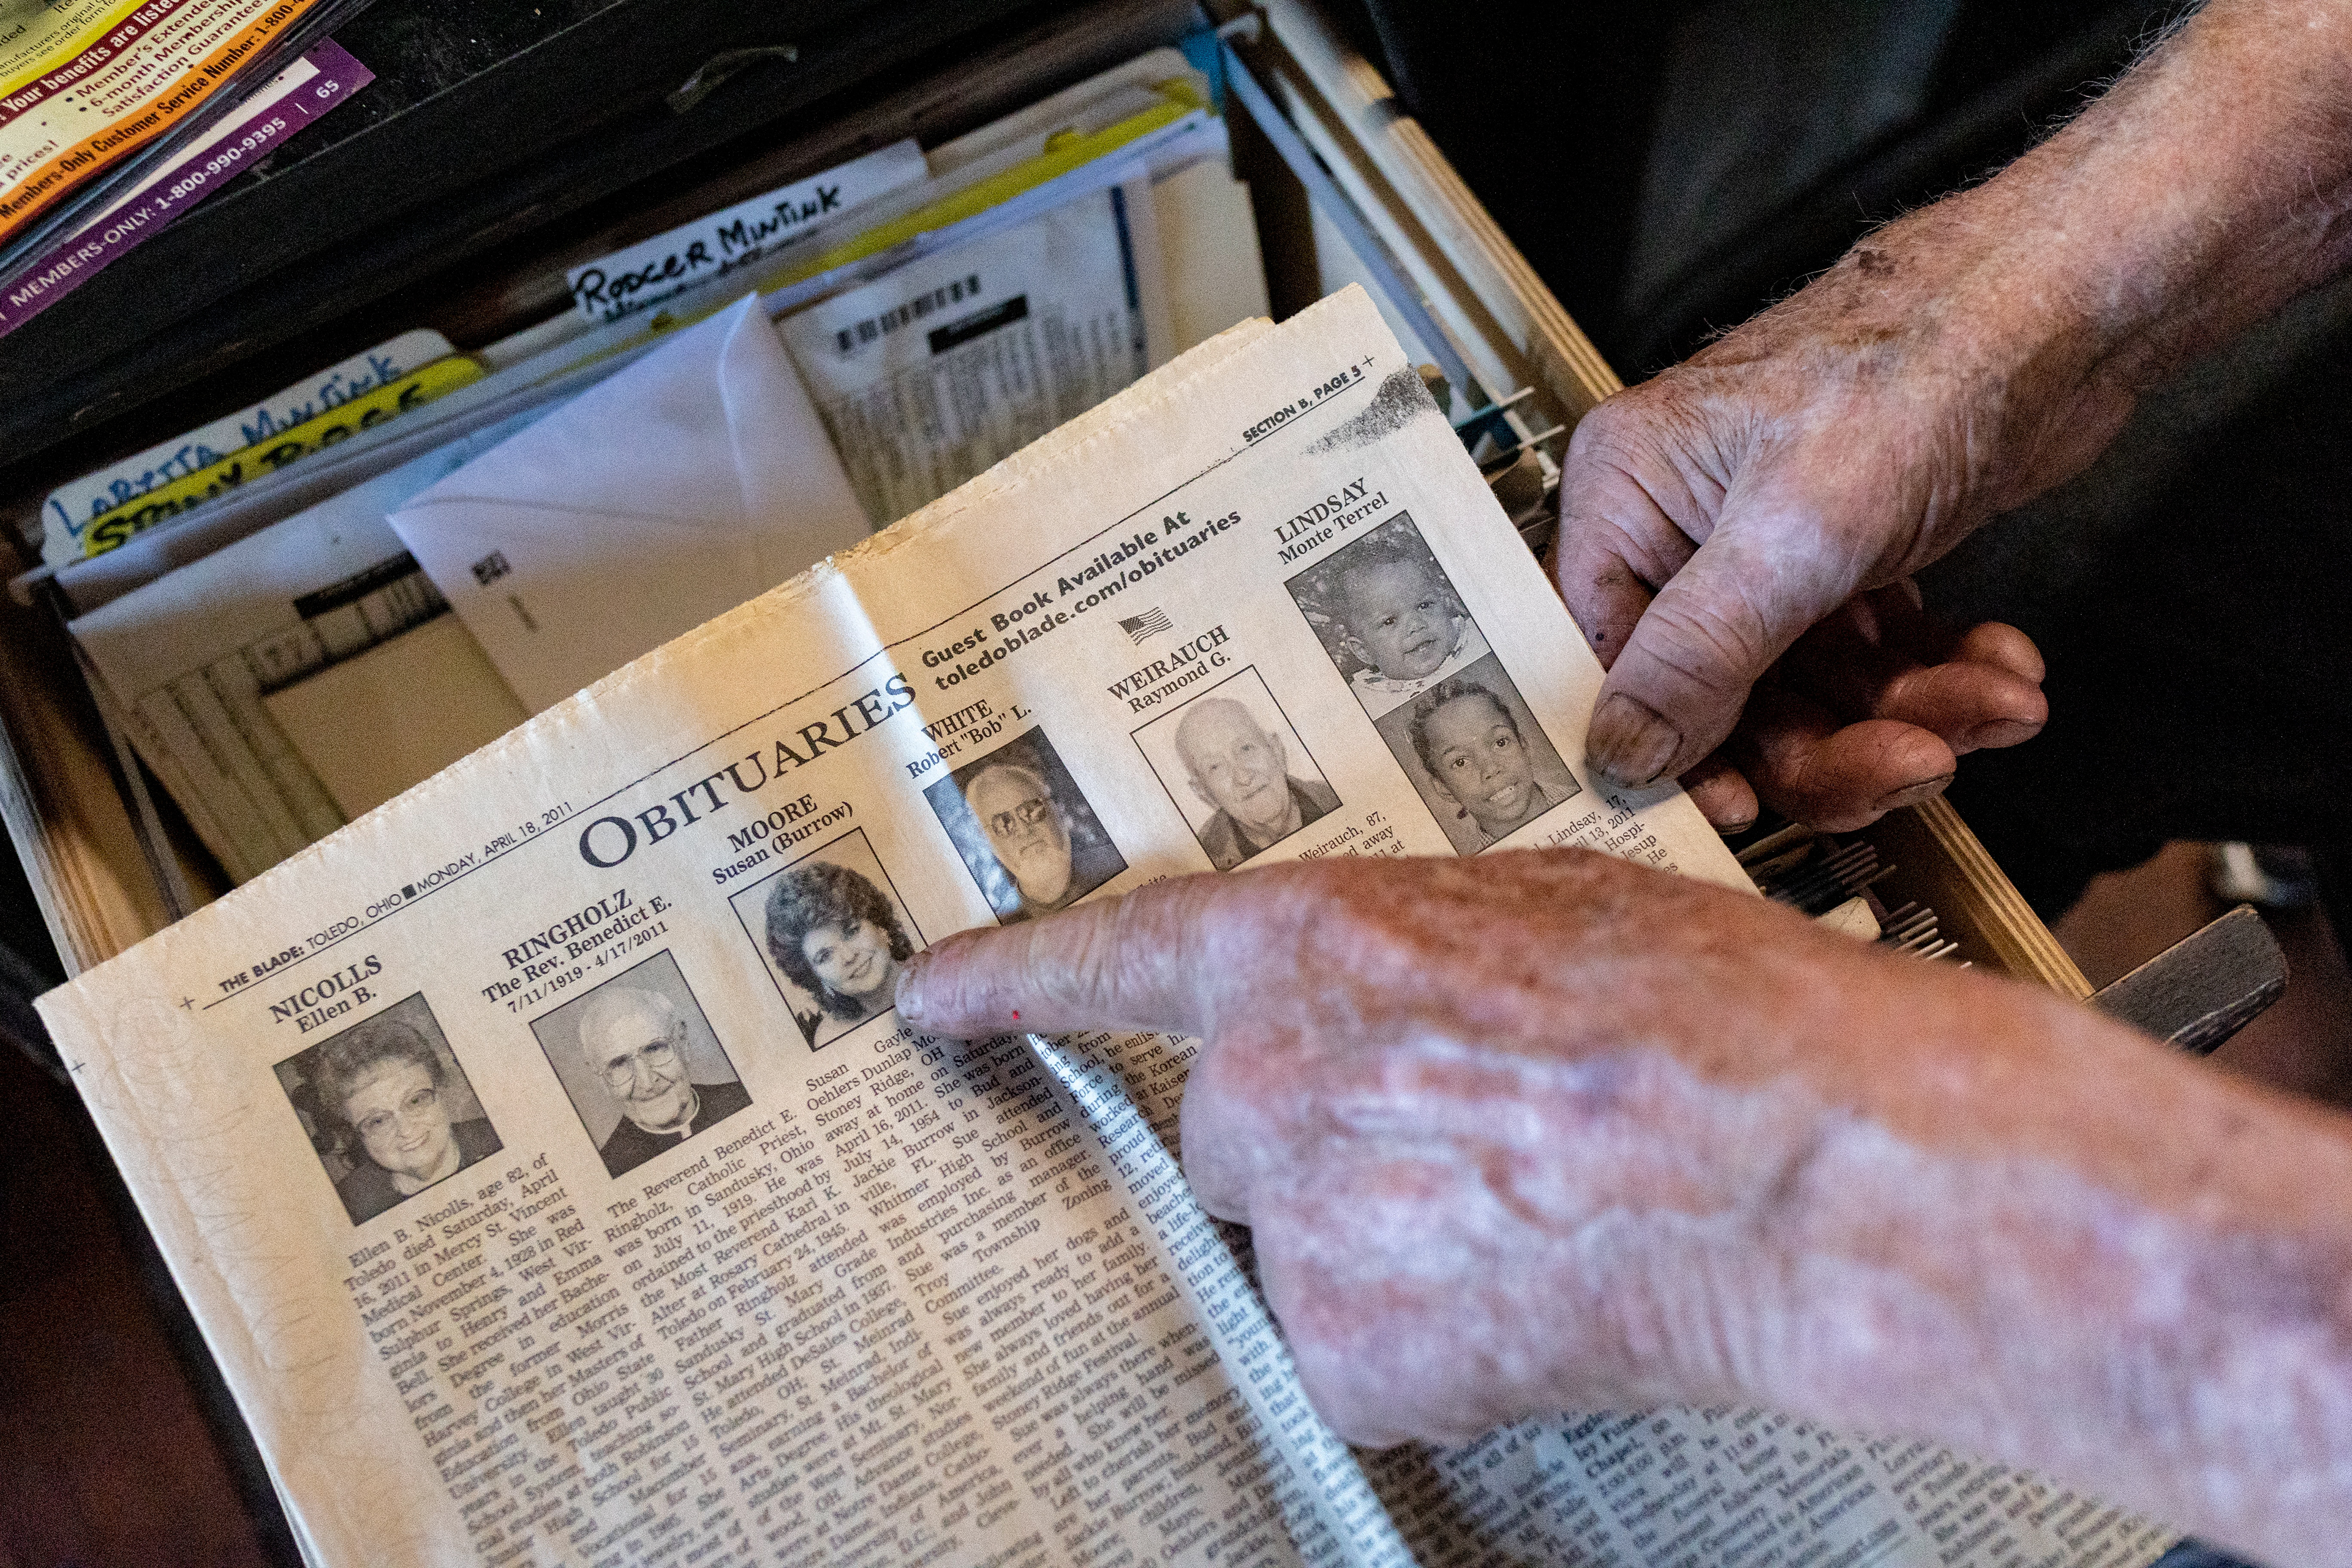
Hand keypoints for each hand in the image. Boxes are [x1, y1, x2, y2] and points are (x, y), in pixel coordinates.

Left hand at [898, 852, 2351, 1566]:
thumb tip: (1370, 999)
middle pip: (1231, 1133)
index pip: (1107, 957)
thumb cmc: (1707, 1011)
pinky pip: (1356, 1350)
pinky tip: (1527, 1298)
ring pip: (1303, 1243)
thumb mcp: (1538, 911)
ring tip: (1526, 1215)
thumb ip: (1403, 951)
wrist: (1798, 1163)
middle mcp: (1264, 1081)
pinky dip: (1425, 1343)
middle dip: (1324, 1142)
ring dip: (1387, 1242)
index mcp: (1306, 946)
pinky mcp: (1344, 1349)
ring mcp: (1295, 1222)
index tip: (928, 998)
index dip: (1009, 980)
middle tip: (1463, 1143)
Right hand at [1556, 226, 2103, 827]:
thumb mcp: (1788, 536)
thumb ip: (1695, 654)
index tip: (1745, 807)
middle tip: (1916, 762)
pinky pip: (1872, 657)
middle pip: (1725, 696)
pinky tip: (1996, 667)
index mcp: (1629, 498)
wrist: (2057, 308)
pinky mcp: (1849, 556)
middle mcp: (1687, 525)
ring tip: (1990, 705)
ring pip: (1812, 688)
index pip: (1612, 661)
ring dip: (1910, 712)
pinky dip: (1937, 674)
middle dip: (1834, 739)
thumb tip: (1619, 750)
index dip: (1679, 746)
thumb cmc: (1914, 370)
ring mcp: (1772, 544)